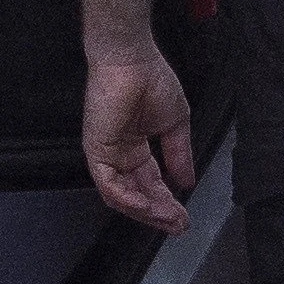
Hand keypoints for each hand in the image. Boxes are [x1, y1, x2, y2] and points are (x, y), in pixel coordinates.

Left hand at [83, 51, 198, 231]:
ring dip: (145, 211)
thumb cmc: (150, 79)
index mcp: (135, 147)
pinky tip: (146, 206)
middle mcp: (119, 154)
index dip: (167, 201)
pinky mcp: (97, 150)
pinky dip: (128, 199)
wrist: (133, 59)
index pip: (150, 183)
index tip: (183, 215)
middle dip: (158, 213)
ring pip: (121, 196)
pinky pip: (109, 185)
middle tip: (177, 224)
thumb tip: (186, 180)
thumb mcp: (175, 124)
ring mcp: (106, 154)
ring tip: (167, 218)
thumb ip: (179, 154)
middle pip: (136, 194)